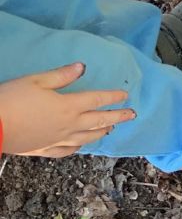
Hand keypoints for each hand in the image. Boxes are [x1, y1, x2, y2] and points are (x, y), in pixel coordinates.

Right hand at [0, 63, 134, 157]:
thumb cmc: (11, 100)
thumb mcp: (36, 81)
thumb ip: (61, 75)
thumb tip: (82, 67)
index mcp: (69, 105)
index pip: (97, 100)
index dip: (113, 97)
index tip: (125, 96)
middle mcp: (69, 125)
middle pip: (99, 120)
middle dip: (117, 117)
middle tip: (132, 115)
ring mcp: (57, 139)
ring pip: (86, 137)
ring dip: (101, 132)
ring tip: (110, 130)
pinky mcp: (44, 150)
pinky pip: (66, 151)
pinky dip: (77, 148)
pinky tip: (79, 147)